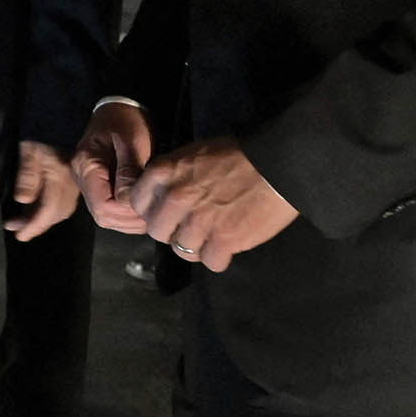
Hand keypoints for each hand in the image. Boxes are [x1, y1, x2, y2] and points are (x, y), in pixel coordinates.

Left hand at [5, 141, 80, 240]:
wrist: (61, 116)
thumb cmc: (40, 131)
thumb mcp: (29, 150)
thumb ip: (27, 175)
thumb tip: (23, 201)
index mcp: (60, 177)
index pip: (49, 210)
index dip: (34, 225)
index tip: (19, 235)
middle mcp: (72, 183)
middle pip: (57, 213)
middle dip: (36, 225)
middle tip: (15, 229)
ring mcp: (74, 182)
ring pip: (61, 209)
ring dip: (42, 218)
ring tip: (21, 221)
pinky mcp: (73, 179)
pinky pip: (63, 201)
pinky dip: (48, 209)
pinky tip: (34, 208)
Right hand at [71, 100, 152, 233]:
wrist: (119, 109)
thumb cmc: (126, 120)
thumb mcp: (132, 140)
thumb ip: (129, 170)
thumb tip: (131, 199)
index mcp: (86, 166)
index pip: (103, 205)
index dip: (128, 209)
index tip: (149, 201)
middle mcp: (82, 179)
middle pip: (104, 216)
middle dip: (132, 218)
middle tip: (156, 209)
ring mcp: (89, 185)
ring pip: (108, 218)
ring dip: (132, 220)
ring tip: (153, 210)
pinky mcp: (100, 187)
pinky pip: (112, 212)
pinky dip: (130, 216)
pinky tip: (145, 209)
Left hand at [128, 136, 298, 271]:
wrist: (279, 163)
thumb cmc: (237, 154)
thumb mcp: (192, 154)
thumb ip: (171, 175)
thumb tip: (160, 196)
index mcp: (164, 173)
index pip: (136, 203)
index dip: (151, 211)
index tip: (165, 212)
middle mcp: (176, 199)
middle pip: (157, 231)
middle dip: (172, 231)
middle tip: (190, 227)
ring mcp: (199, 222)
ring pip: (182, 250)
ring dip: (196, 246)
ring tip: (212, 237)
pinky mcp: (225, 241)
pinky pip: (210, 262)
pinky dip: (219, 258)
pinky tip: (228, 246)